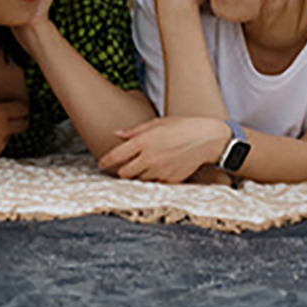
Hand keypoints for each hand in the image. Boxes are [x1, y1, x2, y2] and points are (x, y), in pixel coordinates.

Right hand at [0, 100, 29, 164]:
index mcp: (1, 113)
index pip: (23, 108)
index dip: (23, 106)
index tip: (21, 104)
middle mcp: (5, 129)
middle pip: (24, 124)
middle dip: (23, 119)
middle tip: (17, 115)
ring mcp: (0, 143)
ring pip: (11, 134)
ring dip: (6, 130)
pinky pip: (0, 144)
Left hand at [98, 114, 231, 182]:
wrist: (206, 139)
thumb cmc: (181, 126)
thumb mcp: (157, 122)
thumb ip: (134, 131)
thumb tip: (116, 134)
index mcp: (144, 141)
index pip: (117, 156)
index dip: (106, 161)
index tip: (100, 164)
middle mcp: (150, 158)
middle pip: (125, 173)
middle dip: (121, 170)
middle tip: (122, 166)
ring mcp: (160, 171)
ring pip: (139, 180)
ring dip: (136, 176)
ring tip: (140, 168)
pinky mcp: (170, 180)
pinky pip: (154, 184)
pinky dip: (152, 179)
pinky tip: (157, 170)